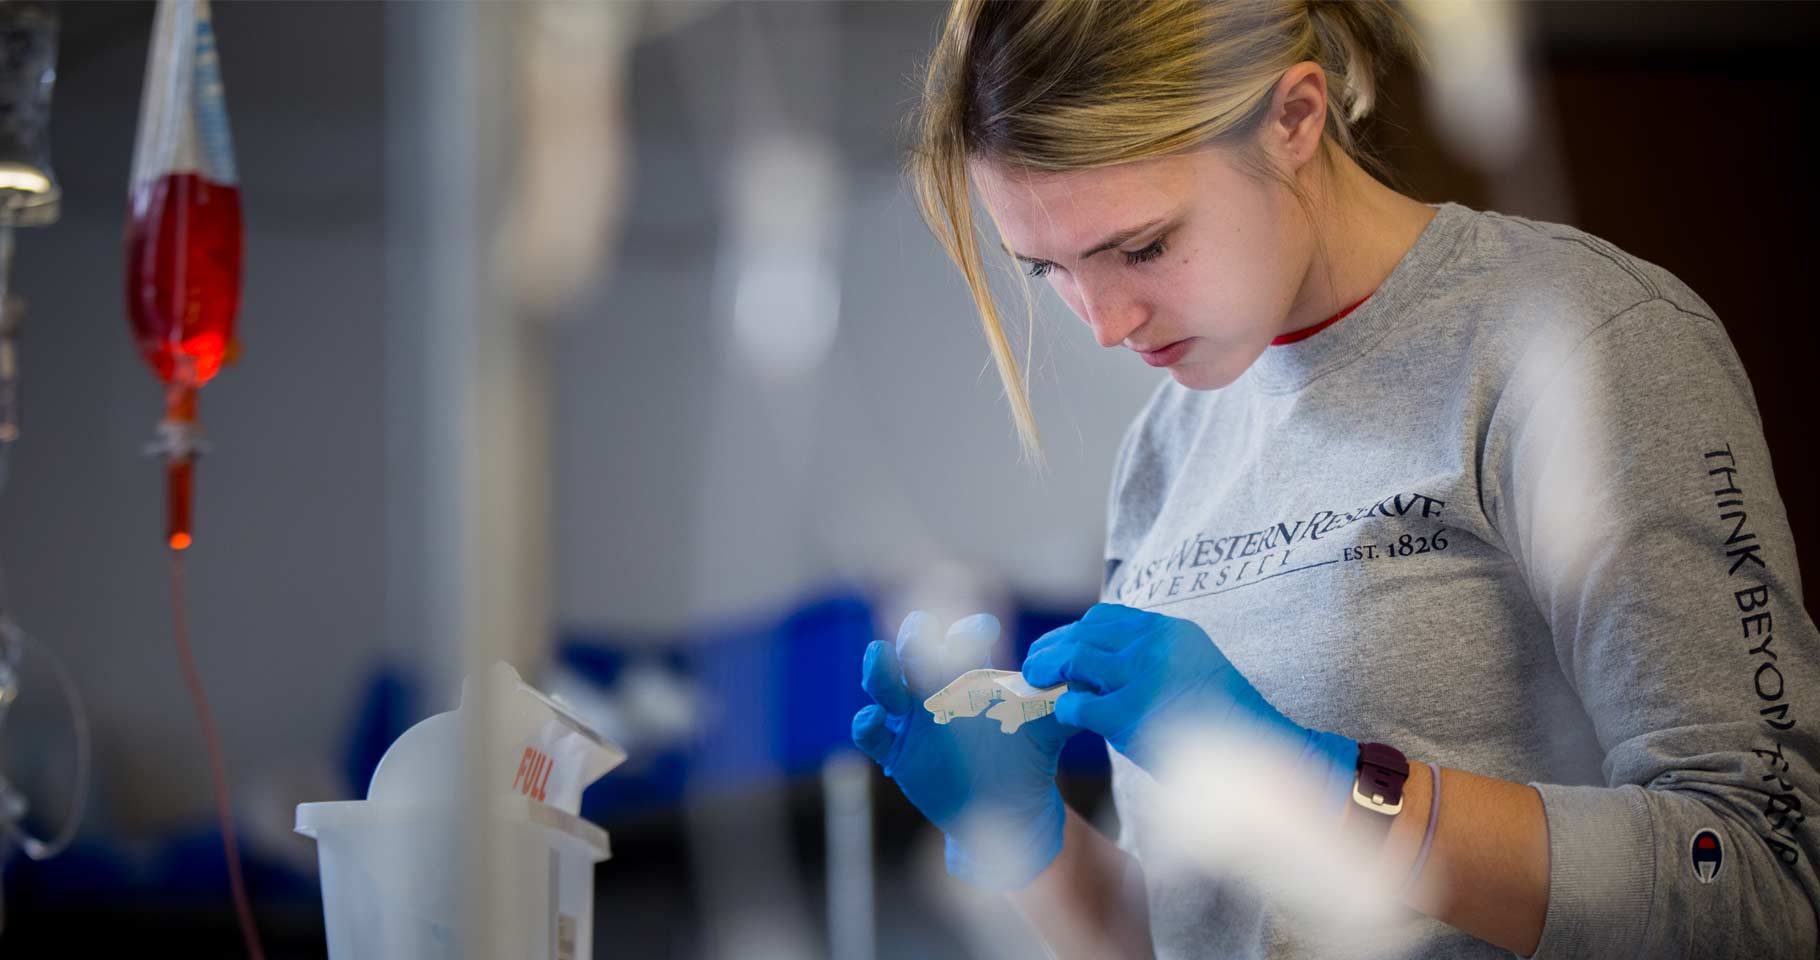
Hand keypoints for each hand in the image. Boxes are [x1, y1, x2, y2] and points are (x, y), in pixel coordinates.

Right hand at [852, 610, 1074, 887]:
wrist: (1008, 811)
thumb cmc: (1026, 758)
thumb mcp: (1045, 729)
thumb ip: (1061, 703)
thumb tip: (1088, 679)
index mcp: (970, 674)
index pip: (963, 640)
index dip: (968, 630)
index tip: (985, 628)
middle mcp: (936, 688)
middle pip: (915, 650)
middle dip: (914, 636)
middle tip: (920, 630)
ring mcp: (912, 718)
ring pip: (884, 683)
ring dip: (880, 669)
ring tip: (879, 656)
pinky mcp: (896, 750)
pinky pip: (872, 734)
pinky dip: (866, 723)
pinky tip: (872, 718)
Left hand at [1022, 603, 1358, 815]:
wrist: (1259, 758)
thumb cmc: (1227, 727)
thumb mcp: (1195, 672)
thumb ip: (1156, 663)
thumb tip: (1103, 667)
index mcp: (1171, 631)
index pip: (1106, 618)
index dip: (1074, 632)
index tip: (1055, 645)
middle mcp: (1155, 644)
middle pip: (1085, 633)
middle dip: (1052, 648)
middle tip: (1032, 665)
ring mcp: (1142, 675)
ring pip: (1075, 659)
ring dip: (1049, 670)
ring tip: (1034, 682)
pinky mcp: (1129, 712)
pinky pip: (1078, 702)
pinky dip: (1064, 708)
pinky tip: (1065, 717)